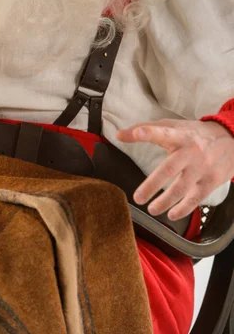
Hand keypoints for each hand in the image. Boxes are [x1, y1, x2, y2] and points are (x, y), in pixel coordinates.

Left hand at [116, 119, 233, 219]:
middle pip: (169, 169)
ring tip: (151, 209)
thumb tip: (119, 135)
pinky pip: (195, 198)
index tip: (136, 133)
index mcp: (179, 135)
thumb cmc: (195, 133)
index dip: (149, 132)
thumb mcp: (173, 126)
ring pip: (181, 188)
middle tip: (138, 198)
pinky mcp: (211, 181)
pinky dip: (183, 209)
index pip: (162, 132)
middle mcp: (191, 152)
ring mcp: (202, 168)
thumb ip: (146, 129)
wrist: (232, 139)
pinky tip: (171, 214)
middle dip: (152, 185)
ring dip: (165, 202)